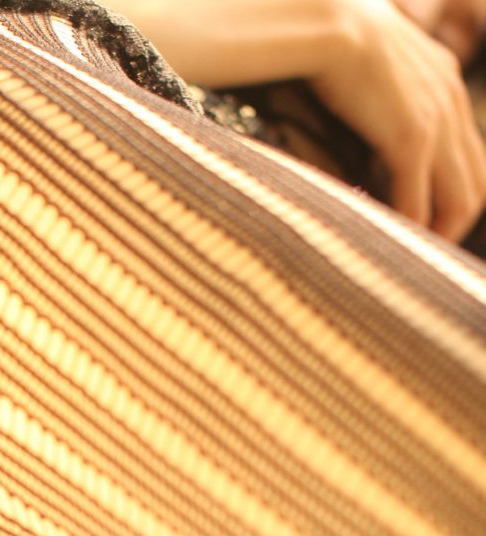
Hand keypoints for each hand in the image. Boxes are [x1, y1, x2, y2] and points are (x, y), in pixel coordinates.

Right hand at [310, 0, 485, 238]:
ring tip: (404, 257)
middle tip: (416, 251)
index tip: (416, 220)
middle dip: (450, 225)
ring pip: (460, 199)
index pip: (465, 152)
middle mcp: (451, 98)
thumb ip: (374, 98)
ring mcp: (437, 118)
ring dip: (434, 235)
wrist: (321, 19)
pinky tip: (383, 245)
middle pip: (475, 182)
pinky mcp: (411, 136)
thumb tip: (356, 128)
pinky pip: (418, 201)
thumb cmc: (324, 41)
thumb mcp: (366, 65)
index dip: (446, 194)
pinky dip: (405, 229)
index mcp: (444, 79)